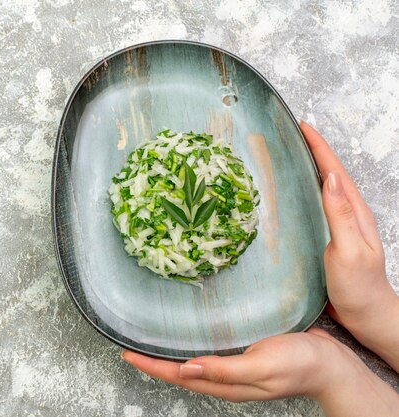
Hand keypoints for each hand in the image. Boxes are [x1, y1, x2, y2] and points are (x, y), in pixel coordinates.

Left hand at [122, 329, 398, 415]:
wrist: (332, 365)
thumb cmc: (300, 365)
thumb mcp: (261, 366)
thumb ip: (224, 369)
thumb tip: (187, 368)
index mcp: (226, 382)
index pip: (179, 375)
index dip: (151, 366)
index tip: (127, 354)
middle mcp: (226, 377)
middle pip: (181, 371)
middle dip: (155, 362)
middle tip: (131, 347)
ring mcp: (236, 367)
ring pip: (194, 363)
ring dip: (172, 354)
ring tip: (152, 341)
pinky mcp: (245, 355)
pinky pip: (212, 353)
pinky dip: (194, 345)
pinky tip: (191, 334)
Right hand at [300, 121, 398, 369]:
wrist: (367, 314)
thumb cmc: (359, 286)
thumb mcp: (349, 250)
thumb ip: (341, 215)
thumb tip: (330, 178)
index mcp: (355, 212)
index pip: (335, 170)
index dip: (320, 147)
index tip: (303, 125)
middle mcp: (349, 213)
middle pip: (330, 172)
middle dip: (314, 149)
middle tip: (292, 132)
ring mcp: (341, 224)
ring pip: (324, 187)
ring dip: (309, 166)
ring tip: (290, 152)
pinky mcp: (330, 236)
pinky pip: (317, 204)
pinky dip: (306, 189)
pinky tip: (295, 192)